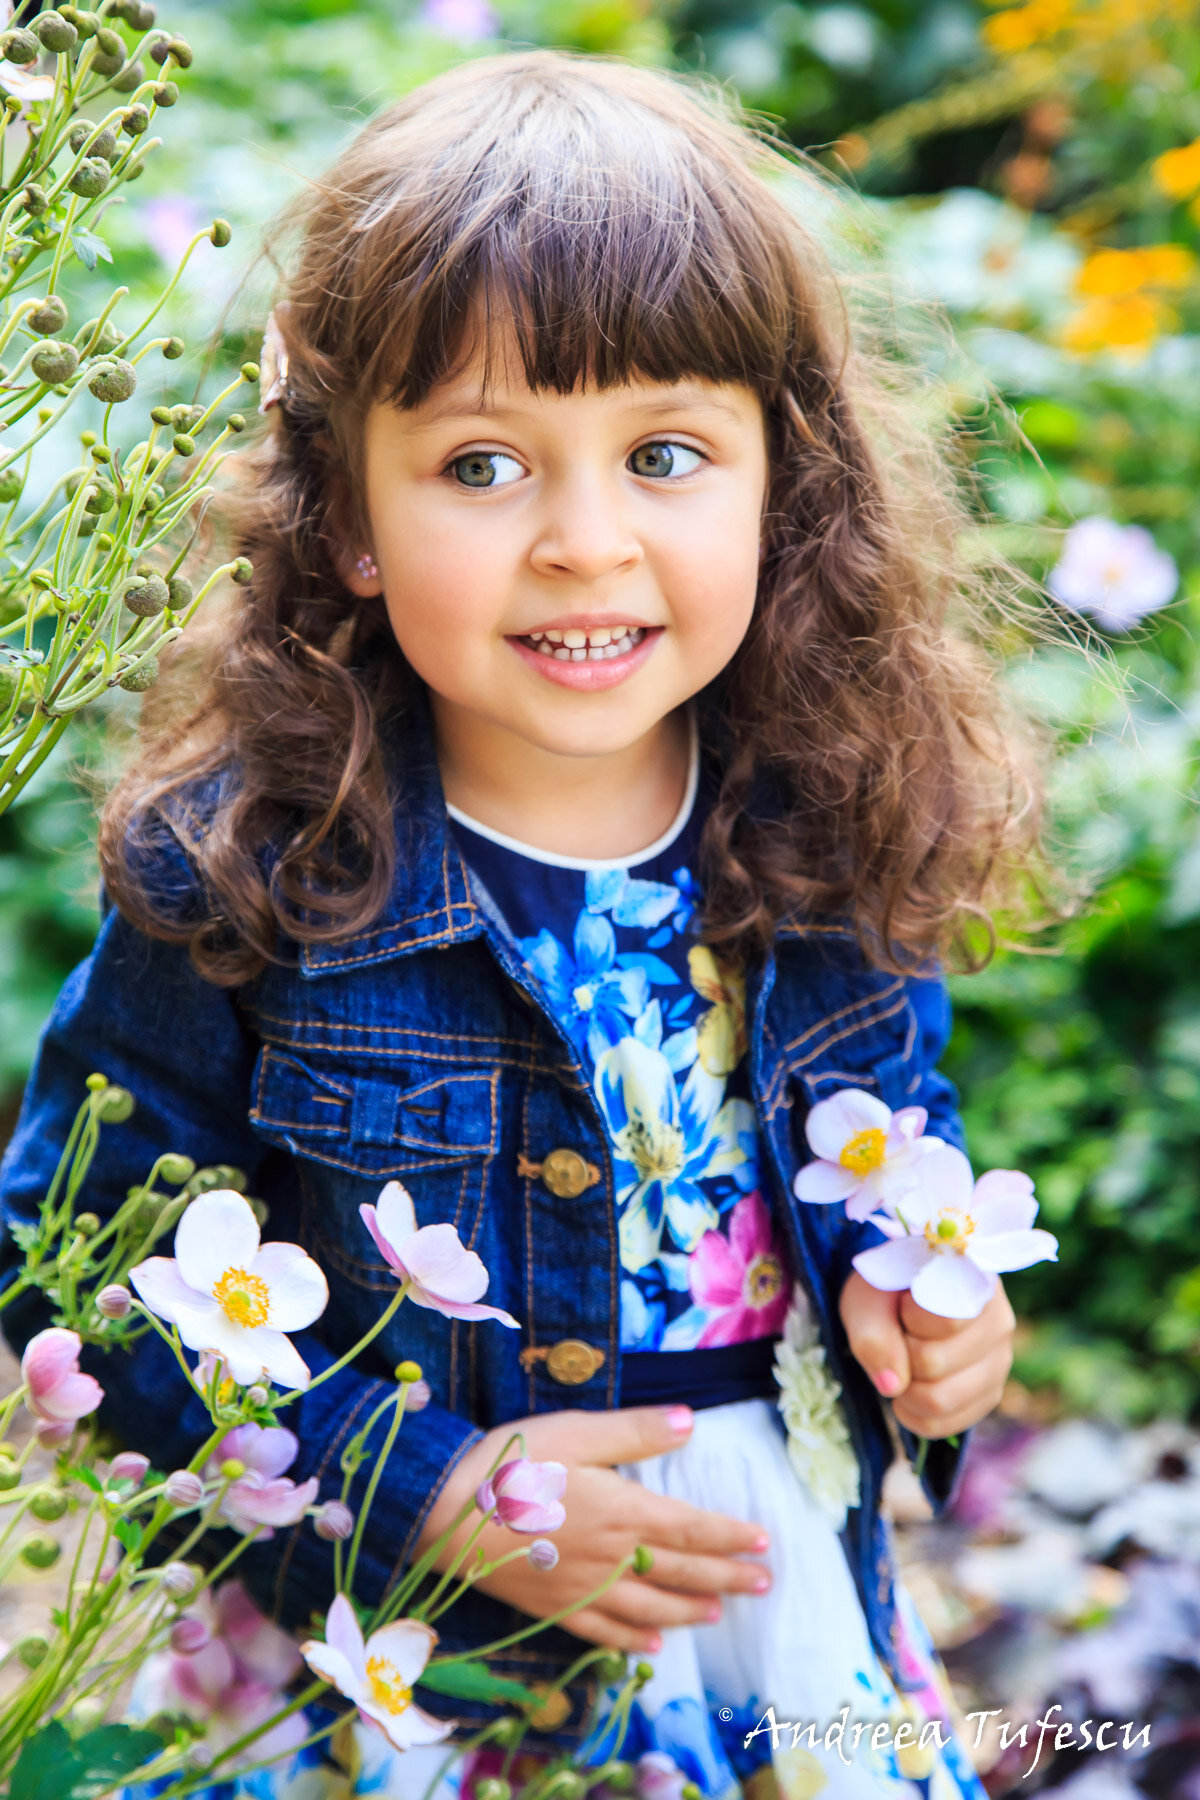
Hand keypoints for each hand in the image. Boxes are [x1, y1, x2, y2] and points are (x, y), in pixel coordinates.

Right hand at [415, 1406, 769, 1652]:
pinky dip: (633, 1641)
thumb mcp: (575, 1433)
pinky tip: (651, 1644)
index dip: (730, 1535)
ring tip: (717, 1612)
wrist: (443, 1517)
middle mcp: (611, 1558)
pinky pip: (604, 1632)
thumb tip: (691, 1422)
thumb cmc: (510, 1465)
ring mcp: (583, 1590)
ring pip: (650, 1607)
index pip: (691, 1529)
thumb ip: (634, 1433)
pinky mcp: (553, 1608)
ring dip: (689, 1609)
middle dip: (726, 1576)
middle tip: (762, 1582)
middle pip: (681, 1571)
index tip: (763, 1541)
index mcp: (622, 1511)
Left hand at [839, 1271, 1014, 1437]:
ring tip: (903, 1364)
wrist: (901, 1304)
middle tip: (899, 1337)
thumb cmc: (887, 1295)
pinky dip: (913, 1414)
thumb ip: (873, 1335)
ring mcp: (999, 1363)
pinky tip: (909, 1389)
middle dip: (900, 1356)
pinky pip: (943, 1425)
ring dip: (905, 1389)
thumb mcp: (868, 1300)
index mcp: (976, 1283)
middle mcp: (999, 1323)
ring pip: (940, 1402)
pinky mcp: (989, 1396)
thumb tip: (892, 1386)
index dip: (907, 1320)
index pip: (942, 1321)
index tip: (903, 1305)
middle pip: (934, 1364)